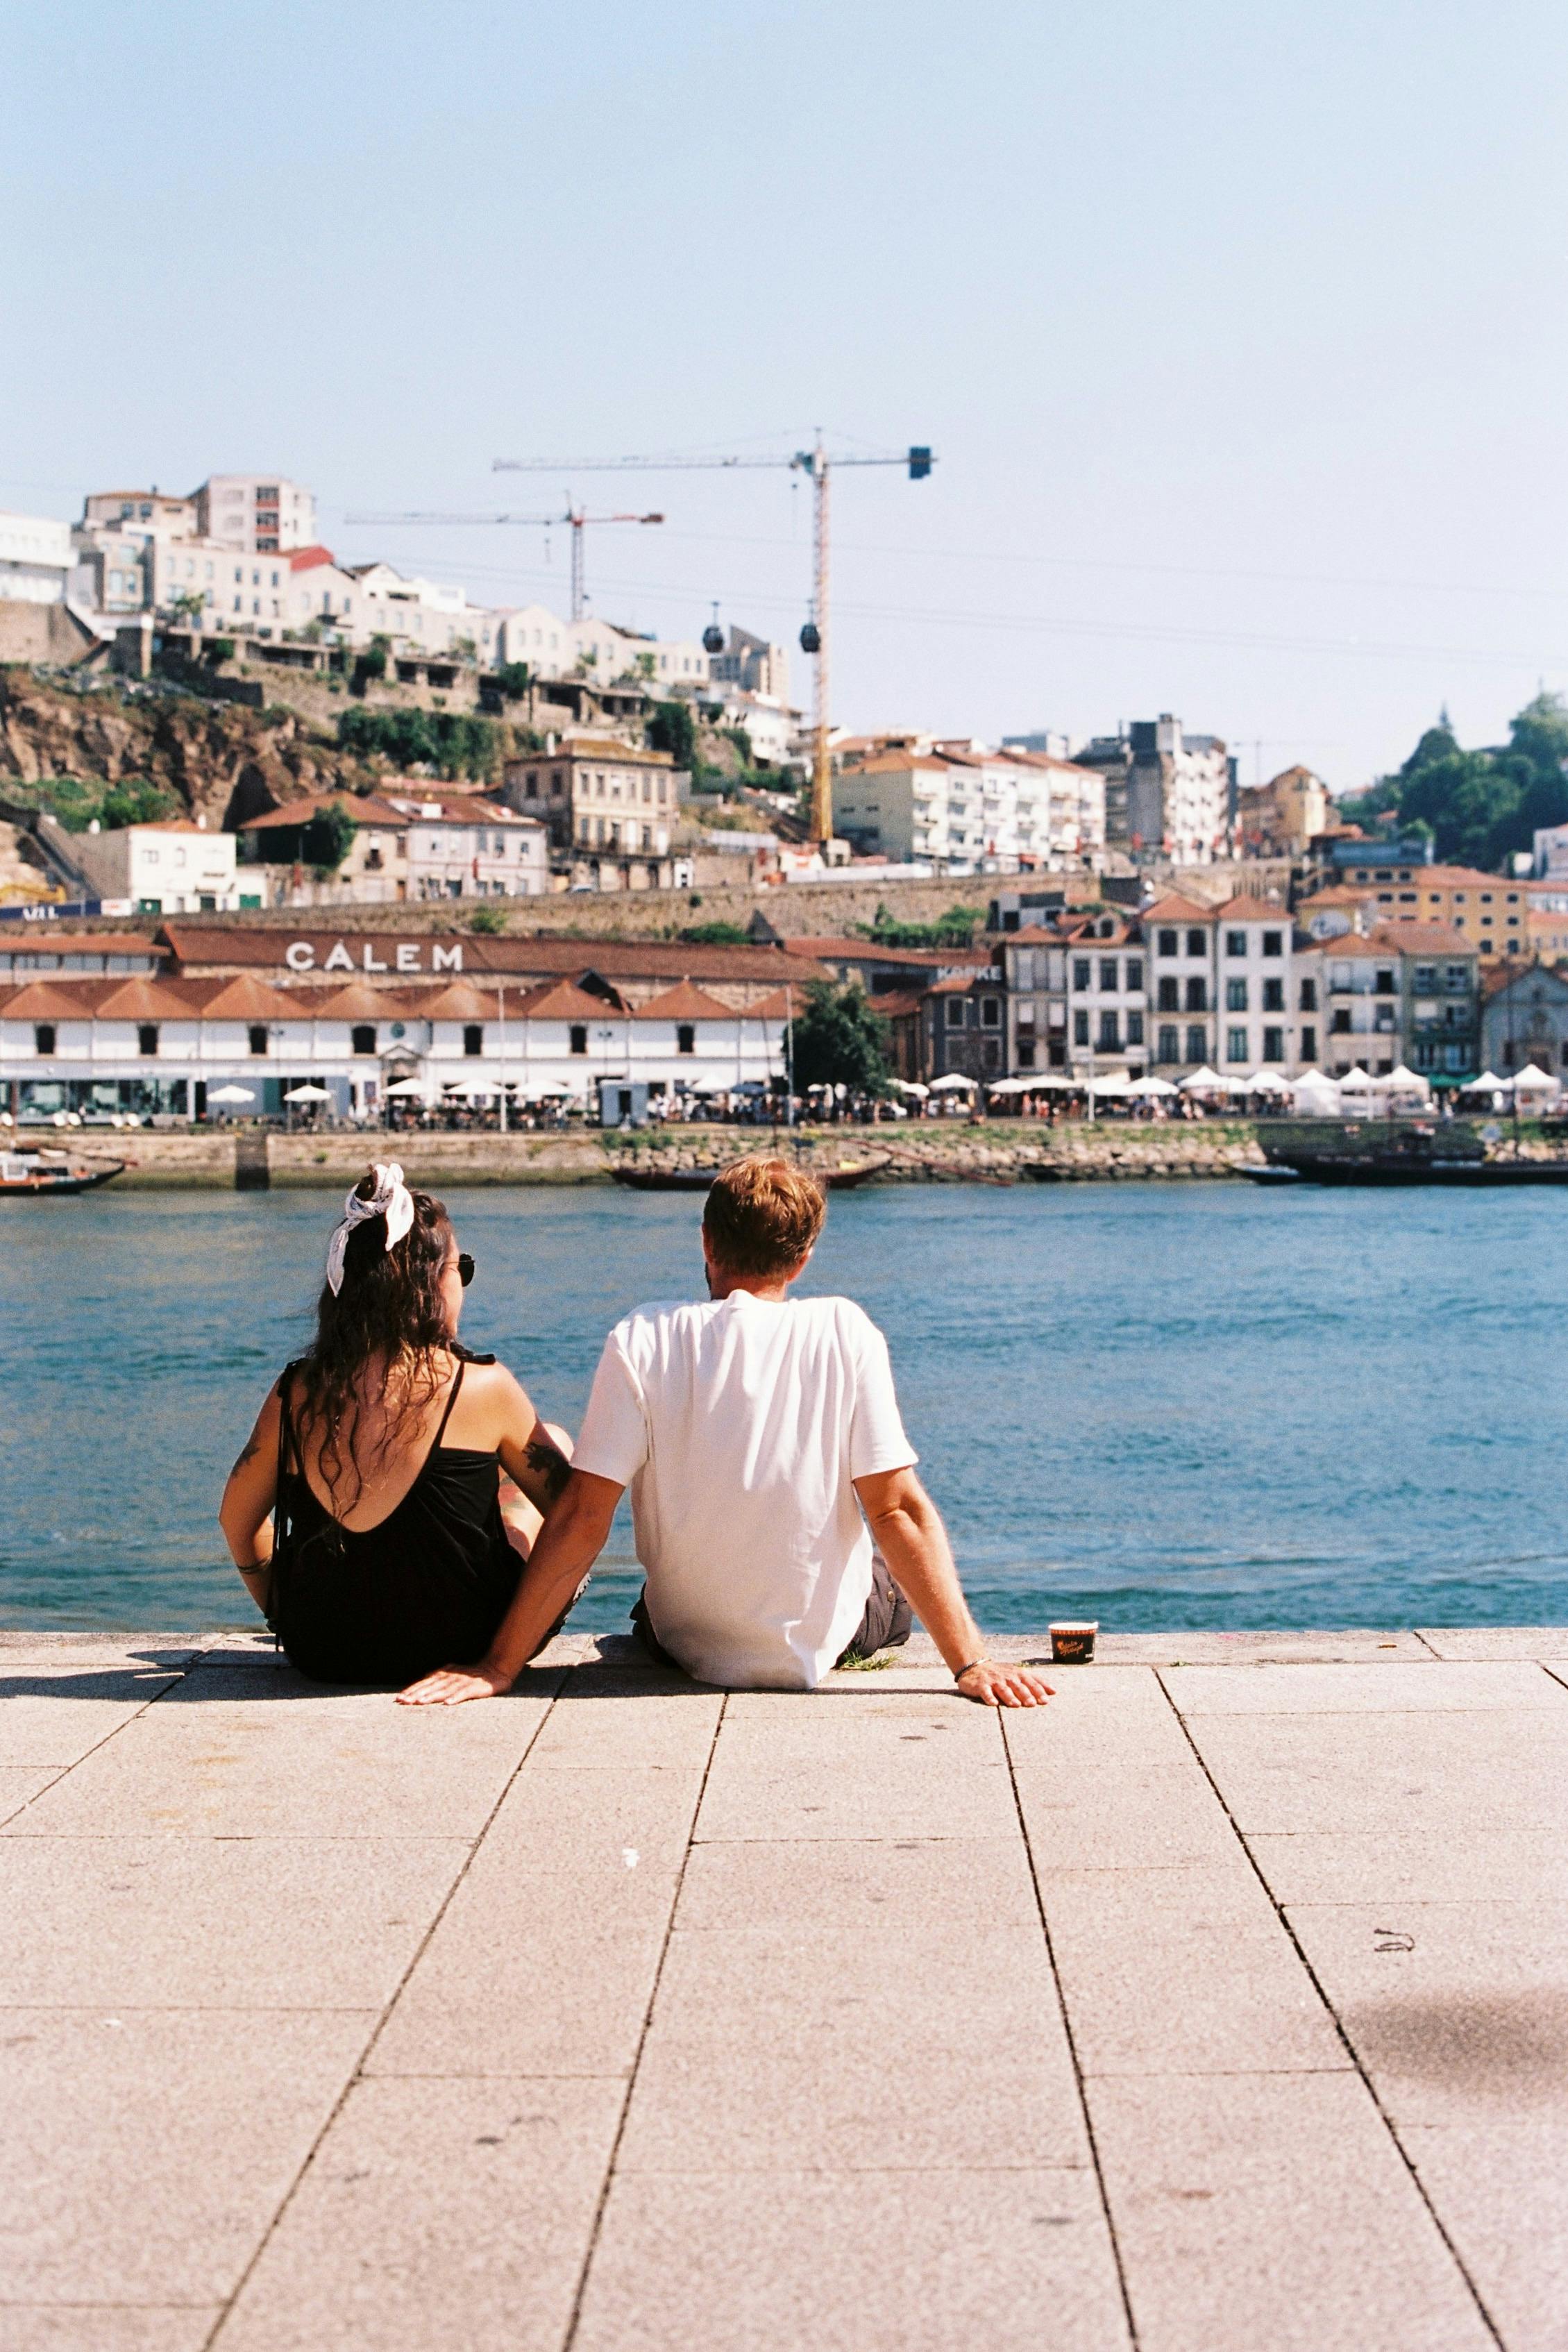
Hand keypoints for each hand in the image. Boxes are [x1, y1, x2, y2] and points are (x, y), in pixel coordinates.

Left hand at [396, 1661, 511, 1706]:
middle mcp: (451, 1677)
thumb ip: (439, 1679)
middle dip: (416, 1694)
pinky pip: (464, 1693)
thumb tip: (423, 1679)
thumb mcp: (453, 1675)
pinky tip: (447, 1704)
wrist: (496, 1669)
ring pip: (444, 1690)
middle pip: (431, 1686)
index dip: (412, 1690)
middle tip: (403, 1702)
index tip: (399, 1698)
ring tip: (420, 1703)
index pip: (425, 1683)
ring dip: (431, 1696)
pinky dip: (455, 1698)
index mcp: (444, 1675)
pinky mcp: (475, 1687)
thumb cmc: (472, 1676)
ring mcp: (463, 1682)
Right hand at [954, 1661, 1053, 1707]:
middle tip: (1033, 1704)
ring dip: (1010, 1696)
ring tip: (1016, 1705)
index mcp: (1018, 1674)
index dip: (1039, 1690)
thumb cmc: (1002, 1674)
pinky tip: (993, 1703)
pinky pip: (985, 1691)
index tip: (1046, 1700)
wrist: (976, 1666)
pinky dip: (989, 1697)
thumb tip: (1054, 1691)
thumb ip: (1035, 1682)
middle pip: (1018, 1686)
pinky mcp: (981, 1685)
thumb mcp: (1018, 1674)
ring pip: (1003, 1689)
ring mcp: (994, 1681)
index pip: (1031, 1682)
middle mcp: (1007, 1677)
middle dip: (1026, 1694)